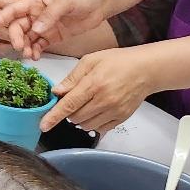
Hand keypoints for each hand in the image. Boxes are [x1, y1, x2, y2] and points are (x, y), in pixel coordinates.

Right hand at [0, 0, 107, 59]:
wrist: (100, 3)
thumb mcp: (66, 1)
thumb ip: (50, 14)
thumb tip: (36, 28)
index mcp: (35, 1)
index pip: (14, 9)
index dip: (3, 17)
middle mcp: (35, 14)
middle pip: (18, 26)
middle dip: (15, 37)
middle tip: (19, 47)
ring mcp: (43, 26)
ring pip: (27, 38)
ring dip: (25, 47)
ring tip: (29, 56)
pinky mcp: (52, 36)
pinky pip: (39, 45)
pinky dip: (35, 51)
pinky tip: (36, 57)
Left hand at [38, 45, 157, 133]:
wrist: (145, 70)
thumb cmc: (117, 61)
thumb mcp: (91, 60)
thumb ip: (72, 78)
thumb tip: (57, 92)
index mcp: (94, 84)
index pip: (69, 104)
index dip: (54, 116)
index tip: (43, 125)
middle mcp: (104, 101)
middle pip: (76, 117)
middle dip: (68, 112)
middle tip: (72, 100)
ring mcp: (114, 111)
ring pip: (86, 126)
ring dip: (79, 119)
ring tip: (85, 104)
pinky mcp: (122, 118)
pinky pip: (100, 129)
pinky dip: (92, 123)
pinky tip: (95, 111)